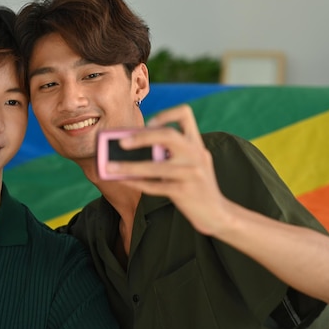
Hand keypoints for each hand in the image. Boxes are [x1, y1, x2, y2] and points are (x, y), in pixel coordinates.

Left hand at [106, 104, 227, 235]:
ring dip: (129, 166)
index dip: (166, 114)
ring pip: (155, 166)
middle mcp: (196, 154)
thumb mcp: (191, 165)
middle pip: (168, 135)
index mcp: (197, 144)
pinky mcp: (185, 192)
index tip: (150, 123)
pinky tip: (123, 181)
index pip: (185, 114)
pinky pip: (154, 186)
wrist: (218, 214)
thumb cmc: (196, 187)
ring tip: (110, 167)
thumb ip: (171, 154)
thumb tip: (133, 147)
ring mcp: (192, 173)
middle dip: (142, 137)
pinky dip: (136, 183)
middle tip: (122, 143)